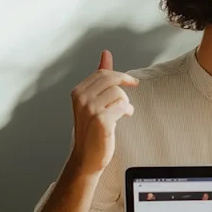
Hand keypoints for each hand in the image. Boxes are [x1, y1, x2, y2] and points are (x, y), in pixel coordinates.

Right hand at [68, 50, 137, 174]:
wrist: (87, 158)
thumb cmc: (92, 129)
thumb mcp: (93, 100)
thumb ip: (100, 77)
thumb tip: (106, 53)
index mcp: (78, 92)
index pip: (102, 73)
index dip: (120, 76)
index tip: (132, 81)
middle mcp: (81, 99)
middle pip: (111, 79)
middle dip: (125, 85)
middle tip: (133, 90)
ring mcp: (90, 109)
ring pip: (119, 93)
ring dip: (126, 103)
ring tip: (123, 112)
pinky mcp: (101, 120)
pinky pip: (122, 106)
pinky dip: (126, 111)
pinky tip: (123, 118)